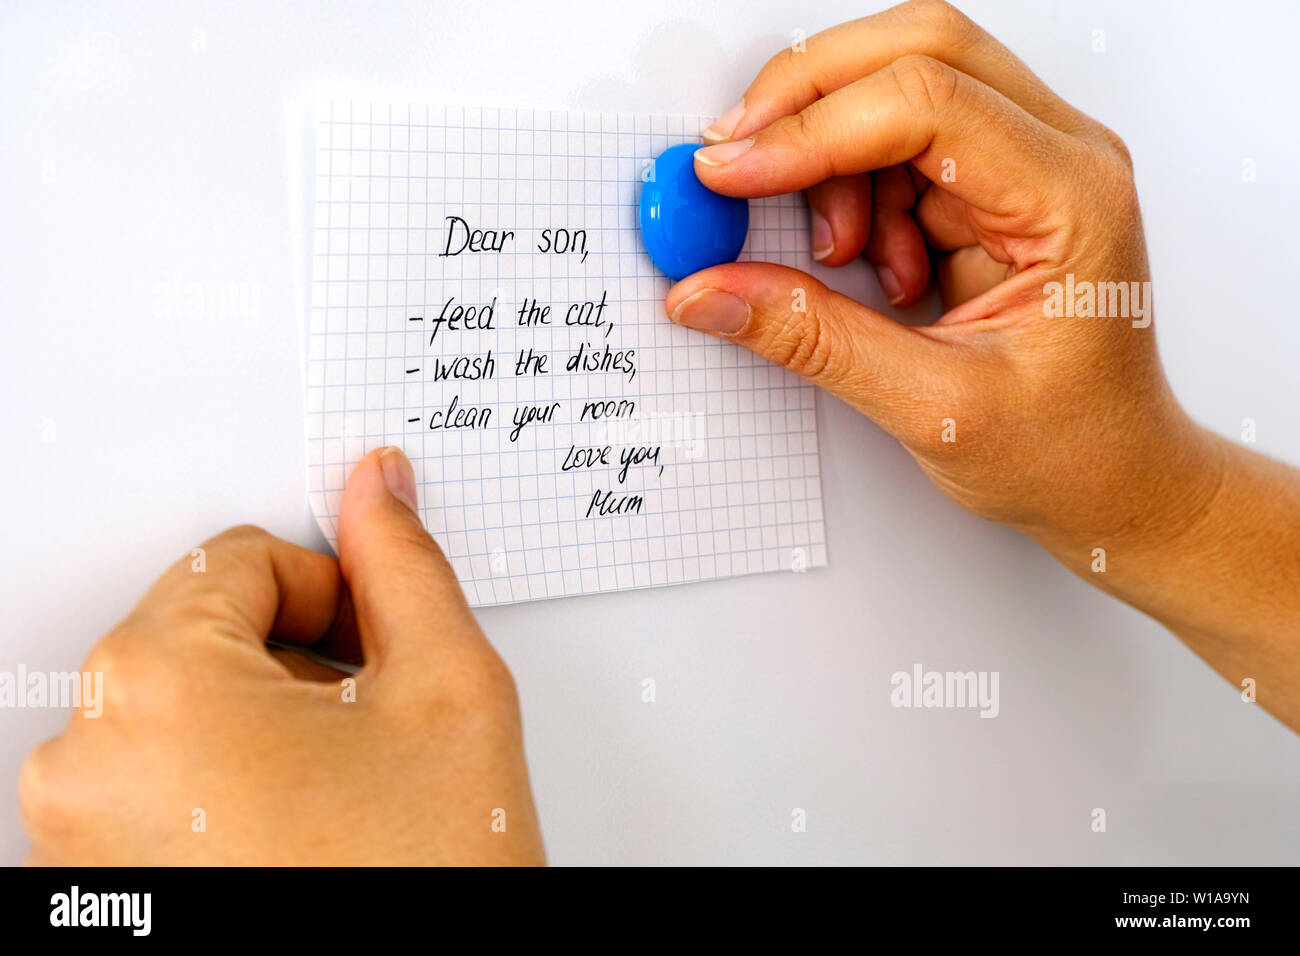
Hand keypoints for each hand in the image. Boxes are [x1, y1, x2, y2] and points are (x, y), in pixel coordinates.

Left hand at [18, 447, 544, 864]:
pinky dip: (225, 791)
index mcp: (154, 689)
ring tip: (342, 794)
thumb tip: (378, 489)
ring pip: (179, 716)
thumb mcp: (449, 691)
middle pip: (199, 638)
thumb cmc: (421, 886)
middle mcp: (85, 765)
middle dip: (299, 664)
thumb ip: (405, 568)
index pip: (237, 560)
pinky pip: (152, 790)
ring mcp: (75, 843)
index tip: (375, 645)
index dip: (332, 591)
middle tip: (373, 729)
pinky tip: (300, 834)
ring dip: (264, 728)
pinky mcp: (91, 894)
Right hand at [666, 0, 1299, 729]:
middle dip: (808, 97)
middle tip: (738, 162)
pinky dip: (853, 189)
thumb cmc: (1071, 448)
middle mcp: (1060, 157)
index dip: (810, 128)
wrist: (1114, 477)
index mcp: (1071, 201)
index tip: (729, 172)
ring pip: (899, 86)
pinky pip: (897, 143)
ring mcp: (1027, 162)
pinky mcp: (991, 185)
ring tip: (841, 256)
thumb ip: (814, 340)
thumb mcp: (934, 406)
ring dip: (834, 160)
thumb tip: (714, 291)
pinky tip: (872, 263)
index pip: (928, 103)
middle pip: (918, 48)